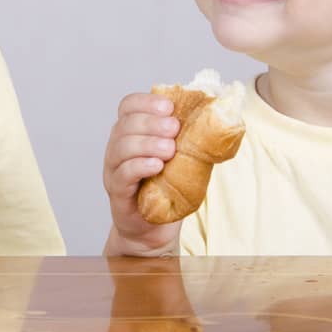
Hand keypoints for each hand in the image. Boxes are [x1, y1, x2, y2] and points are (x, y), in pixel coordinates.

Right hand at [104, 92, 183, 256]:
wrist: (154, 229)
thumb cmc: (167, 189)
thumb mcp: (181, 158)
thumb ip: (190, 139)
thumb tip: (217, 121)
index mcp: (130, 132)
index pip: (128, 106)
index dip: (146, 102)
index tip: (169, 107)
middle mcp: (117, 148)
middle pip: (125, 124)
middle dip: (151, 122)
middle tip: (174, 128)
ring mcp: (114, 170)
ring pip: (121, 147)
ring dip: (147, 143)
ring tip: (170, 149)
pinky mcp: (117, 192)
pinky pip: (123, 174)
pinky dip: (140, 166)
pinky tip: (157, 166)